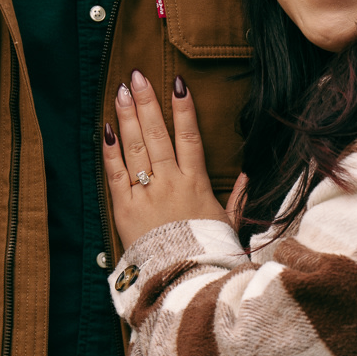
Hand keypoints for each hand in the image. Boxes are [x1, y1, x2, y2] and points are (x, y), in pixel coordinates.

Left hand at [104, 71, 231, 251]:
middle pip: (157, 134)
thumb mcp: (229, 224)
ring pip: (135, 147)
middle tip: (137, 76)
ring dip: (127, 117)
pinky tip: (106, 128)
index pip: (190, 137)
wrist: (184, 280)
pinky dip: (110, 150)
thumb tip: (249, 176)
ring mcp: (146, 193)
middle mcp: (170, 182)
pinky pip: (115, 174)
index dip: (184, 109)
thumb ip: (238, 198)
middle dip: (147, 103)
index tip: (177, 83)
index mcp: (196, 183)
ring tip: (122, 90)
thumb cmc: (208, 253)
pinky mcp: (125, 208)